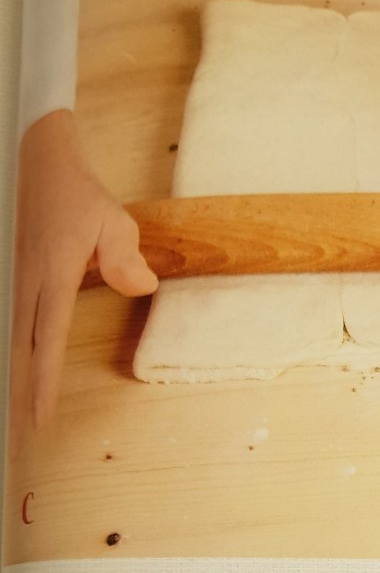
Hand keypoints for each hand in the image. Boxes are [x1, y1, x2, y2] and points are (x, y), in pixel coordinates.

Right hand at [9, 109, 157, 457]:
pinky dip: (17, 351)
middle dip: (20, 393)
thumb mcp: (114, 221)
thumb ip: (125, 257)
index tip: (39, 415)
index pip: (47, 338)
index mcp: (53, 276)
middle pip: (21, 349)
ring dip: (15, 376)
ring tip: (17, 414)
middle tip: (20, 435)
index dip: (42, 381)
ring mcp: (18, 280)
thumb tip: (144, 288)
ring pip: (14, 339)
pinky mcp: (18, 276)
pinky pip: (16, 322)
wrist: (42, 165)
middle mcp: (28, 284)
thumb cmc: (81, 197)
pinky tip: (17, 369)